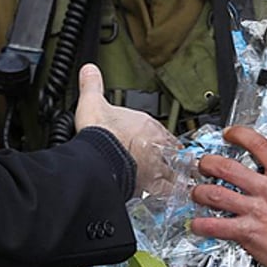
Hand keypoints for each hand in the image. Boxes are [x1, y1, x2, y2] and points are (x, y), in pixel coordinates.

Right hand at [74, 63, 176, 195]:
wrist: (100, 159)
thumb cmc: (100, 134)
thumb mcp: (92, 102)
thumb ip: (92, 85)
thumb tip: (88, 69)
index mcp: (146, 124)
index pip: (159, 128)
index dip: (157, 135)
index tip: (154, 139)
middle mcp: (156, 144)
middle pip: (171, 149)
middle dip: (170, 154)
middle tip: (168, 160)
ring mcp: (157, 165)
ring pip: (174, 169)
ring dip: (176, 173)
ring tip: (178, 179)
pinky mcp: (153, 185)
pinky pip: (168, 190)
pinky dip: (171, 193)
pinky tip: (172, 196)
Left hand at [189, 125, 266, 266]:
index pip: (259, 146)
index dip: (240, 134)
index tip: (229, 134)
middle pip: (228, 168)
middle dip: (209, 163)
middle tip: (203, 165)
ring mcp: (256, 212)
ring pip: (217, 195)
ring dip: (200, 192)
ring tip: (196, 193)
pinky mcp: (248, 233)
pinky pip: (217, 226)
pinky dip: (202, 225)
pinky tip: (196, 224)